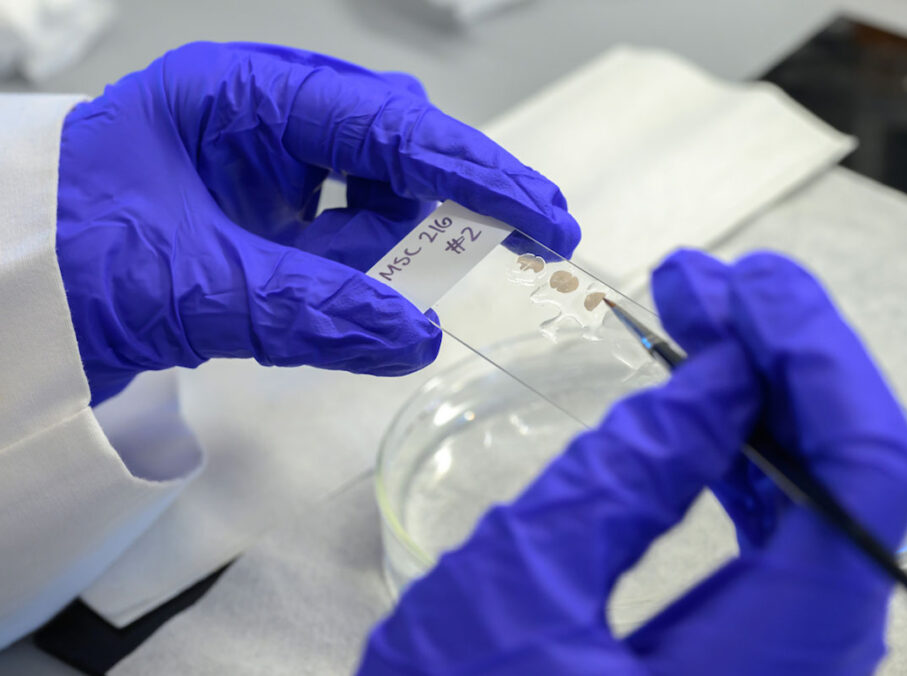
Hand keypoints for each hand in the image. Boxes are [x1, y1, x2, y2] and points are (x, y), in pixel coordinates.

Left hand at [56, 42, 579, 403]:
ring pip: (370, 188)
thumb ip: (311, 311)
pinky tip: (358, 295)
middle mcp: (259, 114)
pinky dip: (362, 268)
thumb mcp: (194, 286)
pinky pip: (339, 229)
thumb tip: (418, 337)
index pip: (386, 125)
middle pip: (390, 143)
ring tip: (401, 289)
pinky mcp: (260, 209)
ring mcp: (260, 162)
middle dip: (448, 198)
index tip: (544, 218)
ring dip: (401, 240)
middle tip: (510, 246)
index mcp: (239, 94)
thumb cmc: (67, 259)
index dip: (476, 172)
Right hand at [358, 250, 906, 674]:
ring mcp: (787, 662)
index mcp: (774, 662)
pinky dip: (745, 459)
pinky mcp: (754, 656)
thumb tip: (717, 374)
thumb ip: (628, 474)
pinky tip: (700, 406)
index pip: (863, 476)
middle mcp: (810, 665)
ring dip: (763, 398)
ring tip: (693, 319)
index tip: (749, 283)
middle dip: (782, 358)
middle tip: (703, 284)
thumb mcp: (522, 586)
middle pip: (852, 477)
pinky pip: (783, 539)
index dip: (817, 355)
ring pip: (820, 500)